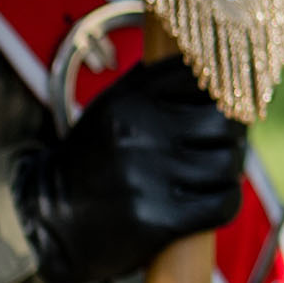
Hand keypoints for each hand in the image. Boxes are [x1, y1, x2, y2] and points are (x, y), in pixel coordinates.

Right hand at [16, 58, 246, 282]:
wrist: (51, 221)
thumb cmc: (95, 160)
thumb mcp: (113, 107)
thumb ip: (157, 82)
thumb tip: (217, 61)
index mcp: (131, 99)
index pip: (206, 75)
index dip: (227, 88)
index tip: (227, 101)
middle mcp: (140, 132)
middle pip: (225, 121)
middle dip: (232, 133)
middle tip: (222, 143)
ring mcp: (149, 177)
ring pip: (228, 163)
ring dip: (228, 170)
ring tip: (212, 173)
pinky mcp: (159, 220)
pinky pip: (223, 203)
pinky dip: (225, 201)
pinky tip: (212, 200)